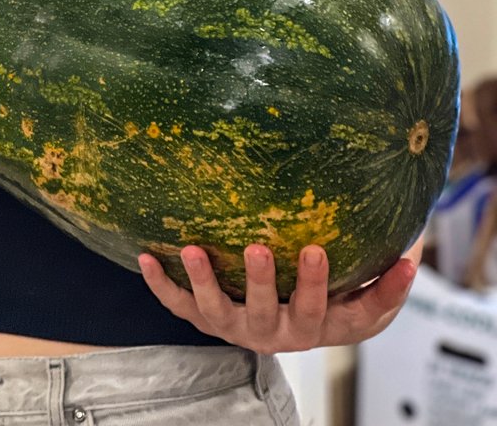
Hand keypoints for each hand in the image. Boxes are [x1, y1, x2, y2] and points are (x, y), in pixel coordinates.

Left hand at [138, 239, 420, 351]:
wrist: (281, 326)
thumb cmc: (325, 294)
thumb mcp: (359, 286)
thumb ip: (382, 265)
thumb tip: (413, 228)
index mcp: (324, 322)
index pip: (353, 313)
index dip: (376, 292)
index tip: (386, 259)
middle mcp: (281, 330)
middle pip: (278, 314)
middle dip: (269, 283)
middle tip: (261, 248)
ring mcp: (240, 327)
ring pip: (221, 313)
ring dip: (206, 282)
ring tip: (193, 249)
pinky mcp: (205, 320)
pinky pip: (181, 307)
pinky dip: (162, 285)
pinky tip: (145, 256)